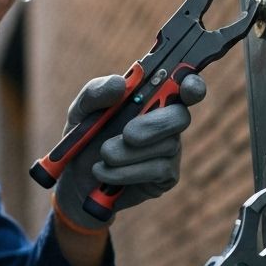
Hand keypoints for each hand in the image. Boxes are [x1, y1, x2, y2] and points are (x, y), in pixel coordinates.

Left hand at [54, 73, 205, 229]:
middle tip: (128, 134)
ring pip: (166, 146)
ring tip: (102, 156)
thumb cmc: (84, 139)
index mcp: (150, 97)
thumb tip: (120, 83)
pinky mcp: (166, 176)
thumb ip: (95, 93)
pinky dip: (126, 171)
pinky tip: (104, 173)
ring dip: (128, 153)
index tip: (186, 87)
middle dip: (154, 125)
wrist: (74, 181)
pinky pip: (157, 170)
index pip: (183, 85)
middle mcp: (165, 121)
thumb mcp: (80, 112)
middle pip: (180, 117)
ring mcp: (169, 149)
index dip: (191, 85)